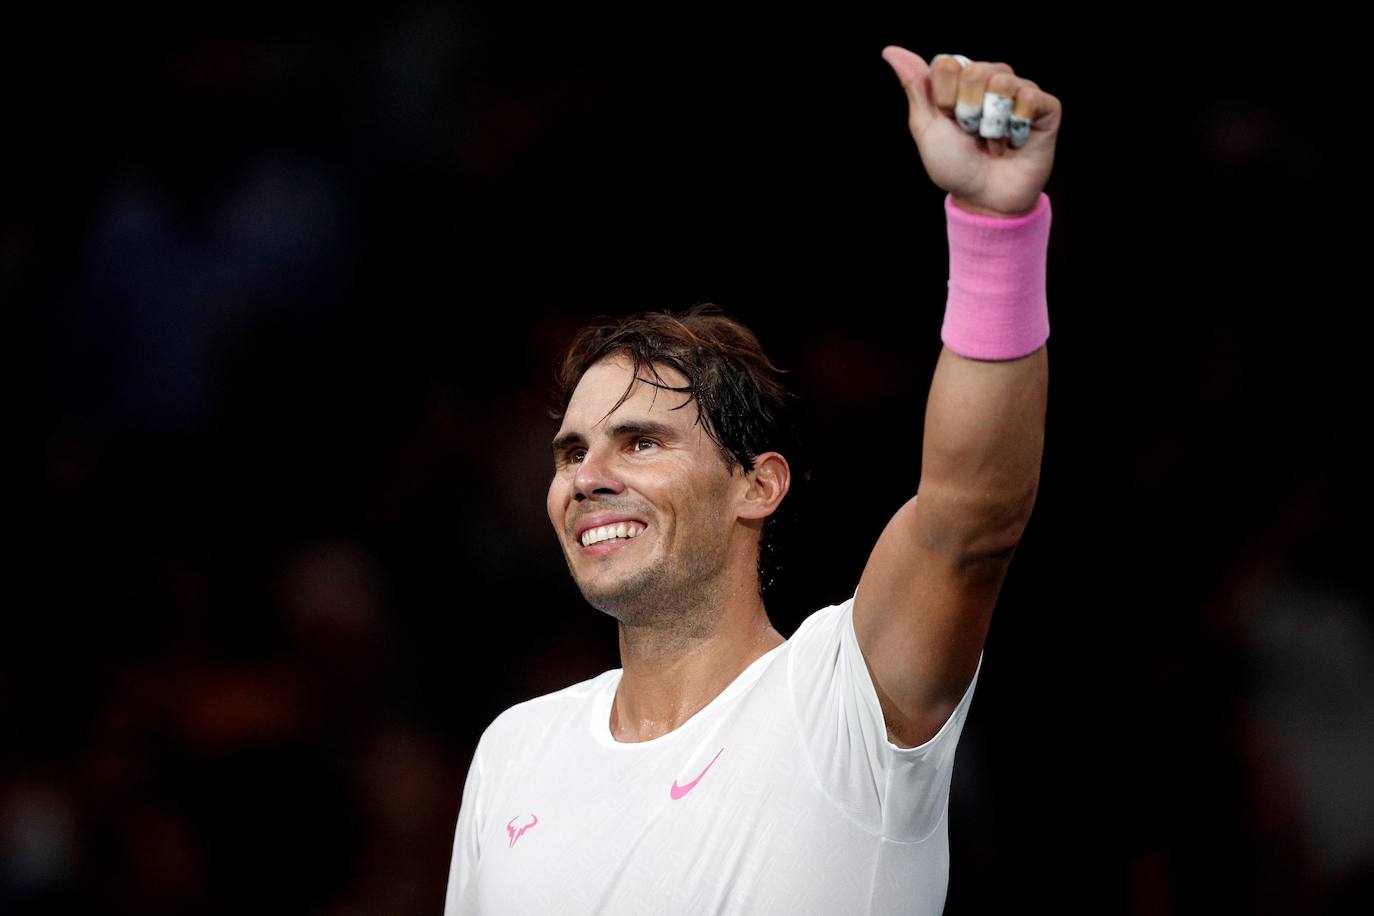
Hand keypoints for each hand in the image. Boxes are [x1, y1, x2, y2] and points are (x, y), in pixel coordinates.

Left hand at [881, 46, 1060, 216]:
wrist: (984, 199)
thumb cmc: (954, 165)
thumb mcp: (926, 127)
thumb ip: (915, 86)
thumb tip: (890, 50)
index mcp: (962, 79)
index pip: (947, 64)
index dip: (944, 98)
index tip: (948, 120)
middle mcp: (993, 78)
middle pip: (975, 70)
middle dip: (967, 111)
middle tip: (972, 134)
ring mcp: (1020, 90)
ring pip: (1002, 82)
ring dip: (991, 123)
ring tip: (994, 140)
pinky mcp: (1046, 107)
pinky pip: (1030, 98)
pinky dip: (1015, 127)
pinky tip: (1015, 142)